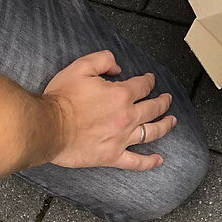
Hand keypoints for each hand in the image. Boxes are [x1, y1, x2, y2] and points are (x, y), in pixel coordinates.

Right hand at [44, 50, 175, 171]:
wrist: (48, 127)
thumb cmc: (62, 99)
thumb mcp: (82, 66)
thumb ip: (104, 60)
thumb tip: (117, 67)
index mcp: (121, 95)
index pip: (143, 86)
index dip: (149, 81)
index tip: (150, 80)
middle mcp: (126, 116)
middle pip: (153, 108)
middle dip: (163, 102)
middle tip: (168, 99)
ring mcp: (121, 138)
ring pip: (151, 132)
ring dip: (165, 126)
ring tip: (172, 121)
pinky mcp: (111, 156)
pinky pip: (135, 161)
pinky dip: (149, 162)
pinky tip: (158, 160)